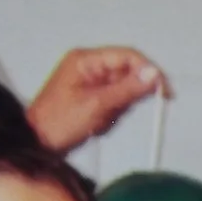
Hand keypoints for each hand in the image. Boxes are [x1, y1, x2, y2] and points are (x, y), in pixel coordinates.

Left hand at [26, 47, 169, 151]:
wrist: (37, 143)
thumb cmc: (59, 122)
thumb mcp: (98, 105)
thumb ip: (128, 89)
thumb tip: (154, 74)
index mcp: (86, 60)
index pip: (128, 56)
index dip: (149, 72)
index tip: (164, 92)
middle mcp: (89, 66)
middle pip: (127, 74)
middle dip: (128, 97)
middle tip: (117, 113)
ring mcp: (90, 81)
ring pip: (123, 90)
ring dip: (119, 109)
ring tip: (100, 121)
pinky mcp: (91, 95)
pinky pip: (115, 101)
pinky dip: (113, 115)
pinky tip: (98, 124)